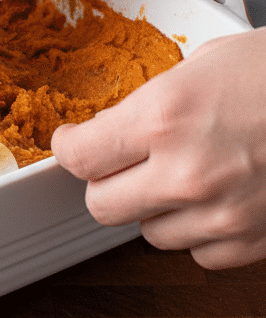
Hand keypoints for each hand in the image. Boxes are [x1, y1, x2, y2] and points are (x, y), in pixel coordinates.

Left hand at [51, 28, 265, 268]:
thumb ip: (154, 102)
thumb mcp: (207, 63)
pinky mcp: (251, 242)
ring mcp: (220, 214)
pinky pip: (198, 254)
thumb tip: (118, 126)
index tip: (72, 144)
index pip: (80, 157)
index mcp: (166, 116)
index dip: (70, 149)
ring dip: (157, 207)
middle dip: (107, 181)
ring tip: (190, 172)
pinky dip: (201, 231)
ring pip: (149, 233)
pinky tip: (221, 196)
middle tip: (123, 162)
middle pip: (101, 205)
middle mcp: (186, 171)